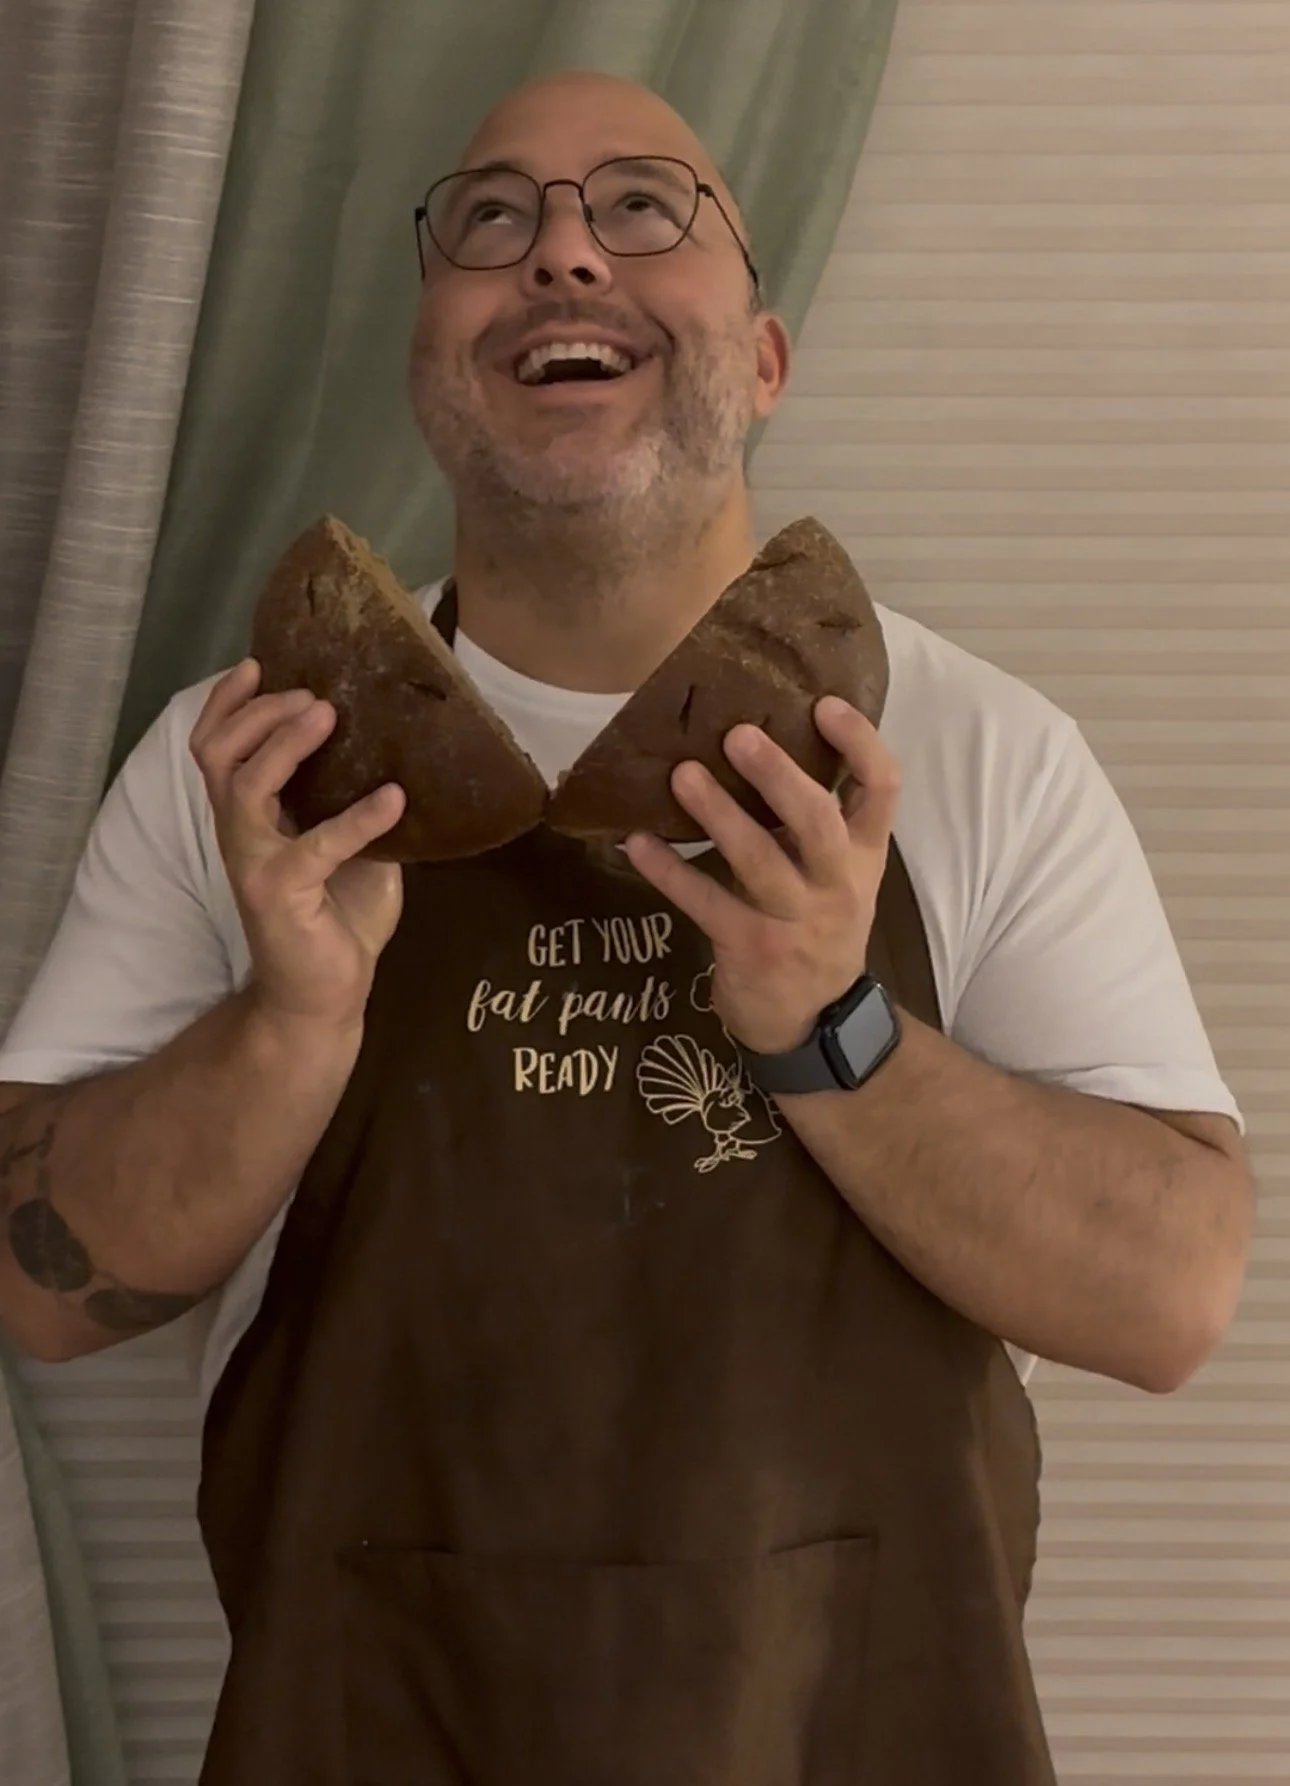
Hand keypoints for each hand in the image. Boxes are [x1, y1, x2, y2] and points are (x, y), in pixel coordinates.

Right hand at [189, 659, 406, 1033]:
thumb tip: (402, 753)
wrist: (324, 995)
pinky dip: (358, 818)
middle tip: (311, 694)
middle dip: (258, 713)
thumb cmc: (337, 919)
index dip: (227, 704)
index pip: (216, 747)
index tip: (256, 663)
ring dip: (285, 744)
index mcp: (251, 817)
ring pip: (245, 786)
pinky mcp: (282, 893)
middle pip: (218, 754)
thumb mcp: (354, 850)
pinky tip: (394, 799)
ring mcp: (255, 863)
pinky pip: (316, 846)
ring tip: (327, 714)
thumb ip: (356, 803)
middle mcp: (241, 833)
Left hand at [622, 698, 898, 1055]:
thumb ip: (814, 823)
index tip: (824, 703)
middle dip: (779, 776)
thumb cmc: (817, 928)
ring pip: (759, 861)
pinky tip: (638, 843)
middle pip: (818, 822)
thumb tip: (759, 741)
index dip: (860, 743)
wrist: (811, 1020)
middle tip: (737, 735)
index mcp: (863, 856)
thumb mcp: (837, 876)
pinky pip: (705, 903)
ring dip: (718, 816)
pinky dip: (669, 871)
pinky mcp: (751, 947)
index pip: (882, 790)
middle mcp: (837, 884)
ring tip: (682, 775)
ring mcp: (795, 919)